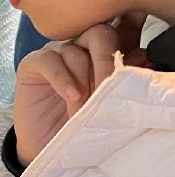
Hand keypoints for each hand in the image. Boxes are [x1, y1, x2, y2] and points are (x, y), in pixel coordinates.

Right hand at [13, 16, 146, 164]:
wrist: (51, 145)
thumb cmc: (84, 124)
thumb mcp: (113, 102)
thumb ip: (126, 80)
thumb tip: (144, 62)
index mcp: (107, 52)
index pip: (125, 31)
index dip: (131, 43)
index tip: (136, 69)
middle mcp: (82, 47)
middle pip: (100, 33)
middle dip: (107, 61)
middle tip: (109, 88)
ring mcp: (57, 53)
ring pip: (75, 50)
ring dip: (83, 80)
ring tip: (84, 107)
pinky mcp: (33, 64)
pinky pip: (49, 60)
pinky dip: (62, 78)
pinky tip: (70, 96)